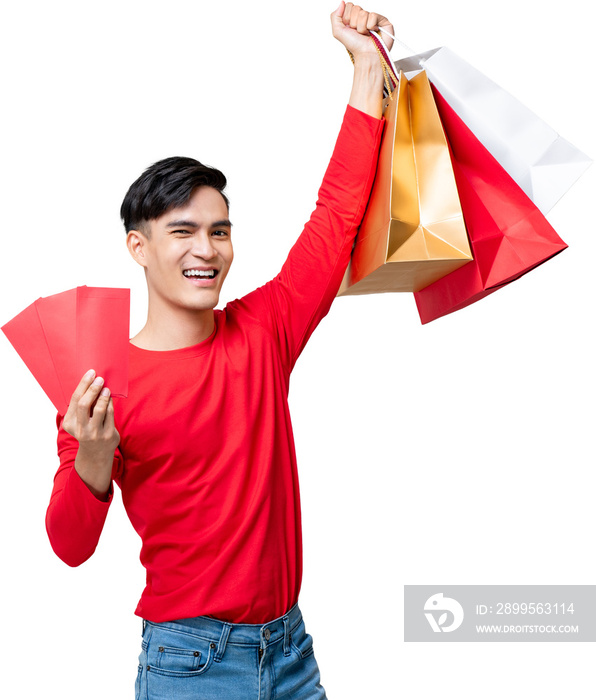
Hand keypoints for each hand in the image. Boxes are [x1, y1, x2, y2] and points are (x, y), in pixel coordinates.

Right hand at [63, 369, 119, 498]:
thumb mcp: (79, 422)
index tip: (90, 373)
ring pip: (99, 409)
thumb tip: (92, 382)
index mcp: (70, 424)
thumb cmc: (88, 431)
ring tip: (106, 388)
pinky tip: (110, 398)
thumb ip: (82, 407)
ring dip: (103, 396)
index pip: (75, 400)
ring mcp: (94, 433)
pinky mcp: (107, 435)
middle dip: (92, 388)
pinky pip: (110, 414)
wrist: (96, 454)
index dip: (83, 385)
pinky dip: (110, 404)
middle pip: (84, 404)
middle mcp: (80, 429)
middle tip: (100, 379)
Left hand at [331, 2, 393, 59]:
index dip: (347, 18)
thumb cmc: (354, 45)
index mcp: (353, 17)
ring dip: (362, 27)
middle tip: (358, 33)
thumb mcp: (338, 32)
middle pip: (356, 8)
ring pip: (363, 13)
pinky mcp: (382, 19)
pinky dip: (371, 26)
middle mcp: (363, 16)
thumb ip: (335, 16)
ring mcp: (373, 17)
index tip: (350, 29)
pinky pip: (373, 15)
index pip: (349, 5)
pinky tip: (373, 32)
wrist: (366, 55)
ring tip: (365, 34)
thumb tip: (342, 2)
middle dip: (355, 23)